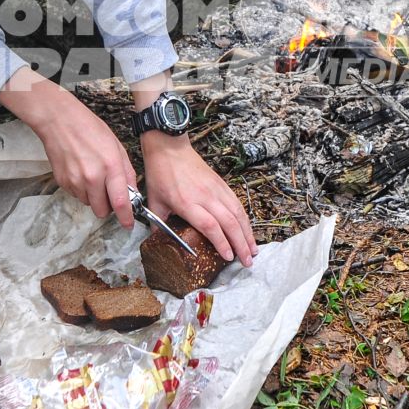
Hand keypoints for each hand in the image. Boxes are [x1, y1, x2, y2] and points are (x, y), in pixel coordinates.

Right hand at [0, 68, 136, 227]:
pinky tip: (80, 170)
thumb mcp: (116, 146)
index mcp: (110, 166)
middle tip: (109, 191)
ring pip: (89, 203)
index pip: (120, 202)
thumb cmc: (89, 129)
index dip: (126, 217)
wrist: (59, 121)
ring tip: (92, 174)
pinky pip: (76, 195)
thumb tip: (132, 192)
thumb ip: (126, 172)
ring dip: (93, 196)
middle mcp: (92, 177)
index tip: (128, 224)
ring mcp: (75, 181)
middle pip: (102, 210)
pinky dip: (81, 188)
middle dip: (108, 206)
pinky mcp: (62, 182)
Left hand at [140, 135, 257, 265]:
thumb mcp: (154, 201)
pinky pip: (237, 203)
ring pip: (238, 213)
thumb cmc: (161, 174)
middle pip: (229, 222)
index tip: (228, 257)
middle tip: (247, 261)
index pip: (209, 225)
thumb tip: (159, 242)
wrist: (169, 147)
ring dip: (247, 233)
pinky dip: (245, 219)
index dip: (221, 242)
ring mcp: (216, 189)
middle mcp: (205, 197)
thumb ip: (158, 224)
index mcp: (187, 203)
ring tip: (253, 250)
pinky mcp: (221, 184)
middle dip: (241, 244)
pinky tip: (248, 231)